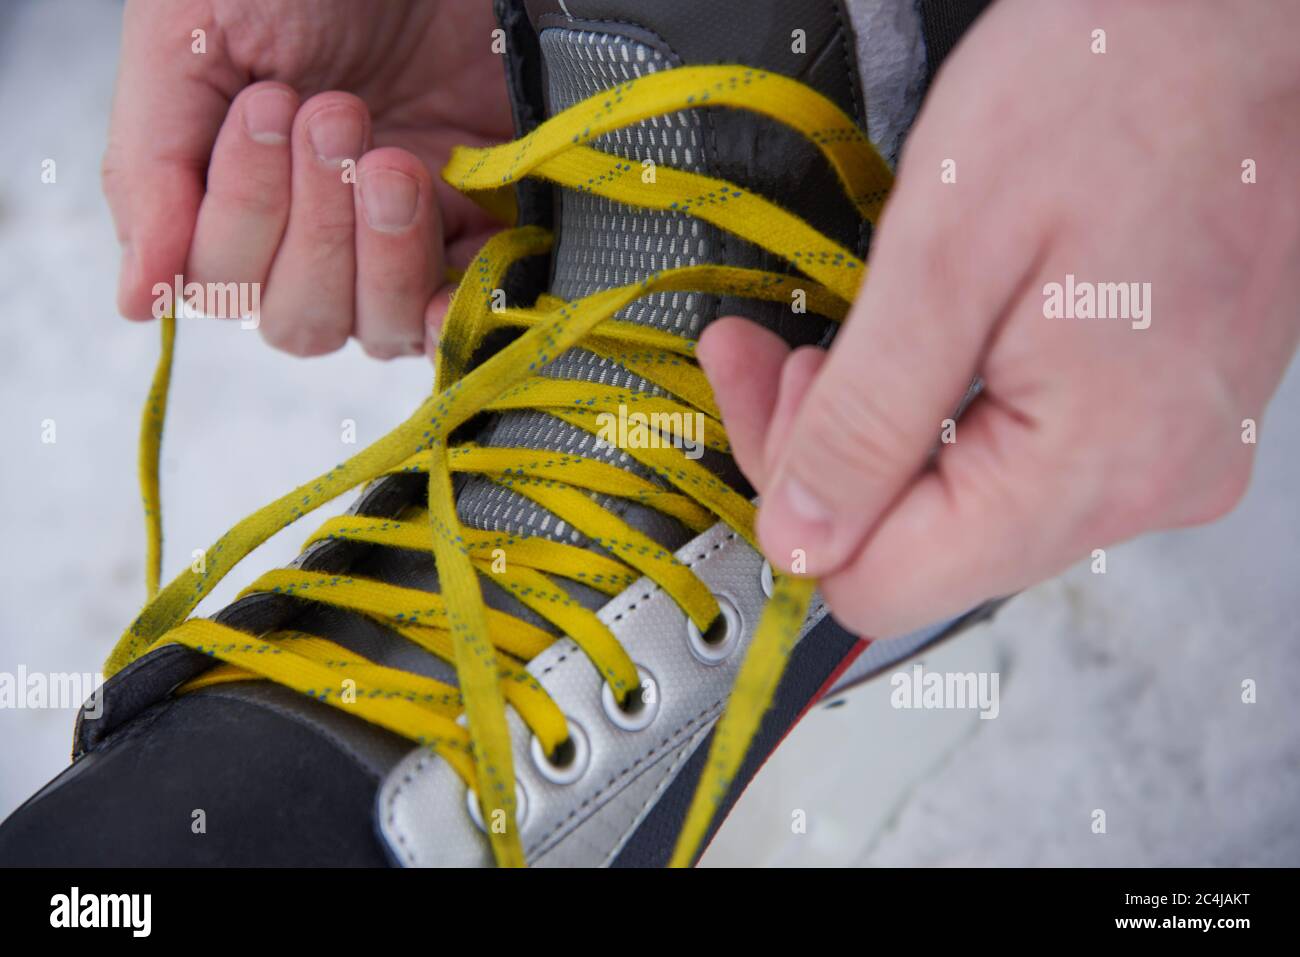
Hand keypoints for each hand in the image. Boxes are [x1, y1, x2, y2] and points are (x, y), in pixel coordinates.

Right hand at [104, 0, 510, 357]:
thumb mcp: (192, 38)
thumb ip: (151, 168)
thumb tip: (133, 302)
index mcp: (226, 196)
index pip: (220, 280)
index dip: (247, 209)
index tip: (270, 103)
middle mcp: (308, 240)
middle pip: (298, 322)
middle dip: (318, 227)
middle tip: (340, 114)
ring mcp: (391, 248)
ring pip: (375, 330)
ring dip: (384, 255)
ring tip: (396, 163)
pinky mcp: (472, 240)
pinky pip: (458, 323)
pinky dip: (454, 313)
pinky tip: (452, 276)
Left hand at [699, 0, 1299, 637]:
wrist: (1235, 20)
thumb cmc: (1117, 86)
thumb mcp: (944, 254)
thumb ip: (864, 420)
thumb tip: (802, 535)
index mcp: (1093, 464)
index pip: (886, 583)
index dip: (796, 499)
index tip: (764, 392)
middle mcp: (1145, 484)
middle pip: (923, 546)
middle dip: (830, 452)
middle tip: (784, 350)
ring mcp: (1163, 454)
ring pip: (966, 504)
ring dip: (884, 426)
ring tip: (851, 330)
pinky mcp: (1161, 418)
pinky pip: (1021, 457)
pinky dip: (950, 407)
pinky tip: (923, 338)